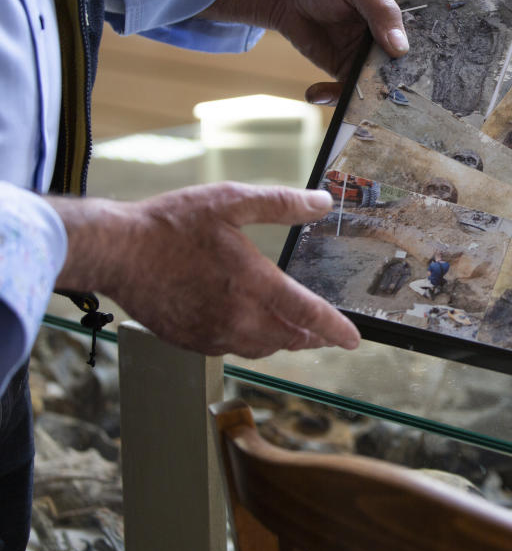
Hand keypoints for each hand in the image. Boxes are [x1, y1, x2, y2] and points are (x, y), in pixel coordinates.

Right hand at [47, 183, 359, 357]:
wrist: (118, 252)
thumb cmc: (171, 224)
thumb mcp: (231, 201)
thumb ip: (281, 203)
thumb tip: (322, 202)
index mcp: (254, 284)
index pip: (308, 315)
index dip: (336, 329)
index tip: (354, 340)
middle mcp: (238, 317)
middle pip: (290, 339)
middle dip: (313, 337)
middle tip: (325, 333)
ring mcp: (213, 334)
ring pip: (263, 348)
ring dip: (283, 340)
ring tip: (293, 330)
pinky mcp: (192, 341)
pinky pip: (233, 349)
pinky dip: (250, 342)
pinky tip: (249, 327)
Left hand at [201, 0, 407, 105]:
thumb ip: (381, 9)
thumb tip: (401, 48)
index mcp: (402, 14)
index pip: (424, 40)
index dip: (427, 60)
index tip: (420, 77)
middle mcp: (391, 40)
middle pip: (404, 71)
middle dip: (396, 87)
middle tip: (383, 94)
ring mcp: (369, 58)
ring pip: (378, 87)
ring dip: (365, 99)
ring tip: (349, 100)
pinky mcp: (346, 71)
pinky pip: (348, 92)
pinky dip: (335, 98)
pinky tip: (317, 92)